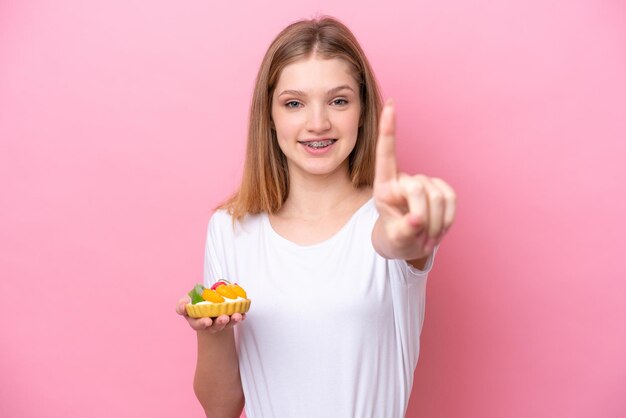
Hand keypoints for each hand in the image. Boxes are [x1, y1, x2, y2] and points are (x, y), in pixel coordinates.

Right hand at [176, 295, 244, 333]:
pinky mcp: (230, 317)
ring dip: (233, 320)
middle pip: (215, 326)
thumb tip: (183, 308)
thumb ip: (182, 305)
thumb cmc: (194, 301)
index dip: (202, 324)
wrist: (207, 300)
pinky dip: (241, 316)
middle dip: (220, 323)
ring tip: (237, 315)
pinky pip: (236, 318)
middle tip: (224, 318)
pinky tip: (244, 313)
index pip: (198, 325)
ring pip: (227, 324)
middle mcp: (210, 324)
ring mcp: (221, 322)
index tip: (207, 321)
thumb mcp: (186, 301)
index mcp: (197, 321)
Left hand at [373, 100, 456, 261]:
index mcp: (384, 186)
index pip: (385, 154)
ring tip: (426, 234)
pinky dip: (447, 218)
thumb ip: (403, 230)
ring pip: (437, 196)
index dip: (388, 130)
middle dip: (422, 215)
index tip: (390, 105)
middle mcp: (403, 179)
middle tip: (420, 235)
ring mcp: (424, 182)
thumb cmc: (397, 238)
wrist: (410, 242)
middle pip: (418, 188)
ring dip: (435, 222)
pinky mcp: (442, 187)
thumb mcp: (395, 240)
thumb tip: (416, 219)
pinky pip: (451, 200)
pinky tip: (437, 227)